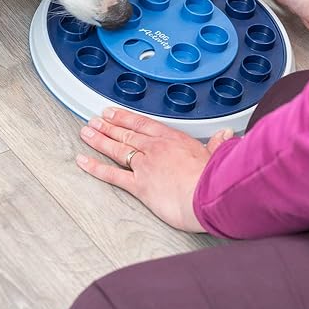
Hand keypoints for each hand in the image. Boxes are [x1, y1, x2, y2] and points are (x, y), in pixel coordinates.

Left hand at [77, 108, 233, 231]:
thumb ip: (217, 145)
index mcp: (173, 139)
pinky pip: (112, 174)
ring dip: (99, 140)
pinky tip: (83, 161)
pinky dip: (95, 167)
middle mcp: (155, 148)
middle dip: (108, 126)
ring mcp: (145, 165)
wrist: (208, 195)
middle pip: (126, 134)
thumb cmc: (214, 178)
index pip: (142, 124)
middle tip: (94, 120)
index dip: (125, 117)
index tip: (112, 112)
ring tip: (86, 132)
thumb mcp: (216, 156)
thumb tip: (225, 135)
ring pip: (117, 148)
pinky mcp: (139, 185)